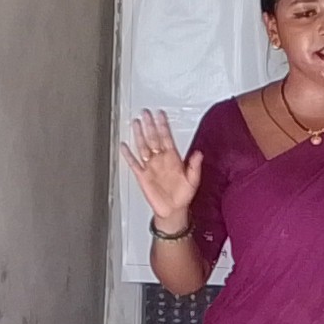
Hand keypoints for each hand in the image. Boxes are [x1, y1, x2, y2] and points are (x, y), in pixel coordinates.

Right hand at [123, 110, 204, 234]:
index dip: (163, 125)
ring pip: (143, 146)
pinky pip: (134, 163)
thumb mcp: (193, 180)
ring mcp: (150, 167)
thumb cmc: (183, 196)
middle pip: (153, 138)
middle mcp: (160, 160)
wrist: (173, 210)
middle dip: (149, 125)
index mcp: (173, 158)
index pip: (167, 137)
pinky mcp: (142, 176)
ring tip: (136, 122)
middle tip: (146, 112)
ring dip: (139, 135)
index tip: (161, 114)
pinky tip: (124, 146)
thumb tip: (198, 153)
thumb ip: (195, 166)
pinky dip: (128, 155)